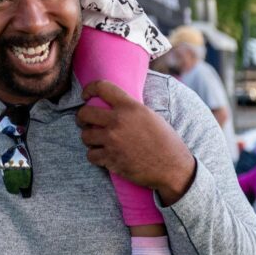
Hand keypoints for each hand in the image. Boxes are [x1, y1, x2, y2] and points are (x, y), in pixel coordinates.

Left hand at [77, 81, 195, 205]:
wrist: (173, 167)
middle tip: (86, 122)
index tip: (86, 96)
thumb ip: (130, 109)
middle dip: (82, 117)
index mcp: (130, 107)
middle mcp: (118, 121)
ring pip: (85, 136)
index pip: (101, 87)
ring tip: (97, 140)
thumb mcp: (150, 115)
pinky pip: (90, 155)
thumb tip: (112, 104)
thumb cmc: (165, 141)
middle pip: (84, 113)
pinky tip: (103, 155)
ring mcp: (113, 141)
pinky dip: (95, 156)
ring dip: (89, 138)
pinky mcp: (111, 159)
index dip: (89, 89)